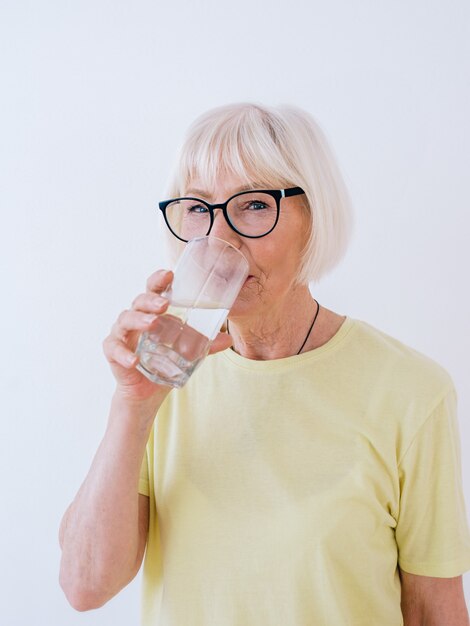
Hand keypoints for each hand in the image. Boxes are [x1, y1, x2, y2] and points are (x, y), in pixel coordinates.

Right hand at [103, 270, 232, 400]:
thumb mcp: (188, 352)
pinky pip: (114, 348)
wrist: (146, 391)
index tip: (169, 274)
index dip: (159, 279)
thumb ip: (205, 345)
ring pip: (125, 319)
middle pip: (139, 301)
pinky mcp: (113, 352)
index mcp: (152, 311)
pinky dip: (123, 353)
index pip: (154, 289)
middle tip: (164, 304)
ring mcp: (122, 333)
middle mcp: (135, 317)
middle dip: (151, 300)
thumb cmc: (164, 361)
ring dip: (139, 320)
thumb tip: (228, 339)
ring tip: (152, 324)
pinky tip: (134, 360)